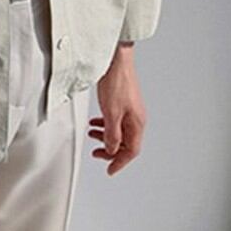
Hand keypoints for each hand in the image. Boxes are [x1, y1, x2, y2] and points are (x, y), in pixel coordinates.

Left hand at [88, 44, 145, 175]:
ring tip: (92, 135)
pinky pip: (116, 119)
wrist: (116, 59)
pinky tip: (96, 122)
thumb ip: (112, 134)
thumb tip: (111, 149)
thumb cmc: (117, 82)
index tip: (110, 170)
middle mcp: (136, 117)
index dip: (119, 162)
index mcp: (137, 123)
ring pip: (119, 130)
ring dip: (106, 136)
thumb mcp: (111, 113)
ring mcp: (130, 108)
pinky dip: (105, 124)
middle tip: (97, 154)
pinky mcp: (123, 100)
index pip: (131, 151)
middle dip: (110, 150)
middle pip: (125, 142)